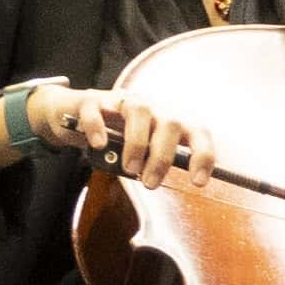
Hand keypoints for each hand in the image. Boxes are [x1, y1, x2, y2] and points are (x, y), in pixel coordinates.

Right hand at [36, 86, 218, 190]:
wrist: (81, 111)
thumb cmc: (121, 133)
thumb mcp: (144, 147)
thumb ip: (153, 160)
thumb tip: (154, 180)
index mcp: (170, 120)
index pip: (198, 132)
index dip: (202, 156)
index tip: (198, 182)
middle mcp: (152, 107)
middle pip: (170, 124)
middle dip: (162, 158)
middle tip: (151, 183)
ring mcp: (123, 101)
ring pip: (139, 111)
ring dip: (137, 143)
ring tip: (130, 169)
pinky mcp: (92, 100)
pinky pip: (97, 109)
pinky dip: (98, 127)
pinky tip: (99, 145)